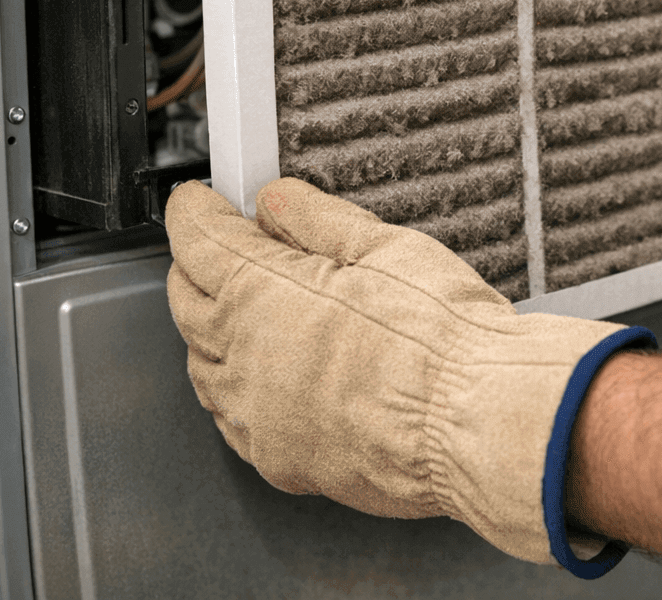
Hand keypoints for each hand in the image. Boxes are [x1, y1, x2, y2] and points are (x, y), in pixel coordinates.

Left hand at [165, 177, 650, 570]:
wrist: (475, 422)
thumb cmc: (440, 340)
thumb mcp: (387, 248)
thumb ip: (318, 220)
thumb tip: (278, 201)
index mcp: (260, 293)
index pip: (197, 240)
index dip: (195, 211)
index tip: (199, 201)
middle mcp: (242, 357)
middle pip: (186, 302)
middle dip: (197, 268)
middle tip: (230, 248)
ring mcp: (256, 416)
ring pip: (202, 366)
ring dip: (213, 333)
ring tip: (253, 313)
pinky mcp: (280, 461)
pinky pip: (234, 420)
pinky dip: (239, 391)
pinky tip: (272, 378)